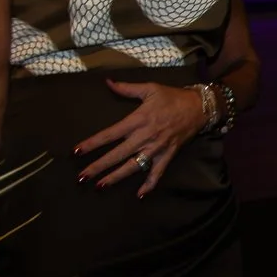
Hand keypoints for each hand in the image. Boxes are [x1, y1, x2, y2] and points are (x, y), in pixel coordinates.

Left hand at [74, 79, 207, 195]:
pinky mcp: (168, 155)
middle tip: (82, 177)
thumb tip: (107, 82)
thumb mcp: (150, 88)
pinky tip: (140, 195)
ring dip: (116, 177)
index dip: (93, 143)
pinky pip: (157, 172)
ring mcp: (157, 148)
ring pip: (134, 166)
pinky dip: (150, 184)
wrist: (199, 107)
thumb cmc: (173, 97)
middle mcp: (145, 136)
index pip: (110, 134)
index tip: (77, 152)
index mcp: (138, 119)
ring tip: (100, 186)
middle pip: (117, 154)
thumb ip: (127, 88)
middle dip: (99, 166)